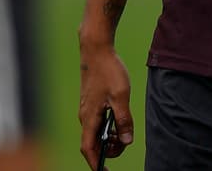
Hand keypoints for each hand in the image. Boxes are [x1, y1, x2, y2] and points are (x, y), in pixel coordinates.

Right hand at [78, 45, 133, 168]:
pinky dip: (107, 127)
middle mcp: (85, 117)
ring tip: (123, 135)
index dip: (96, 162)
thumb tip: (126, 141)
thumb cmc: (108, 71)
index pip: (89, 149)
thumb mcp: (121, 96)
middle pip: (92, 143)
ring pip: (95, 132)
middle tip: (123, 146)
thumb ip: (124, 120)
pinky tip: (118, 122)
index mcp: (89, 118)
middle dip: (106, 150)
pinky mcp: (91, 103)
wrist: (96, 50)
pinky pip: (97, 122)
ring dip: (108, 138)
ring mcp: (87, 110)